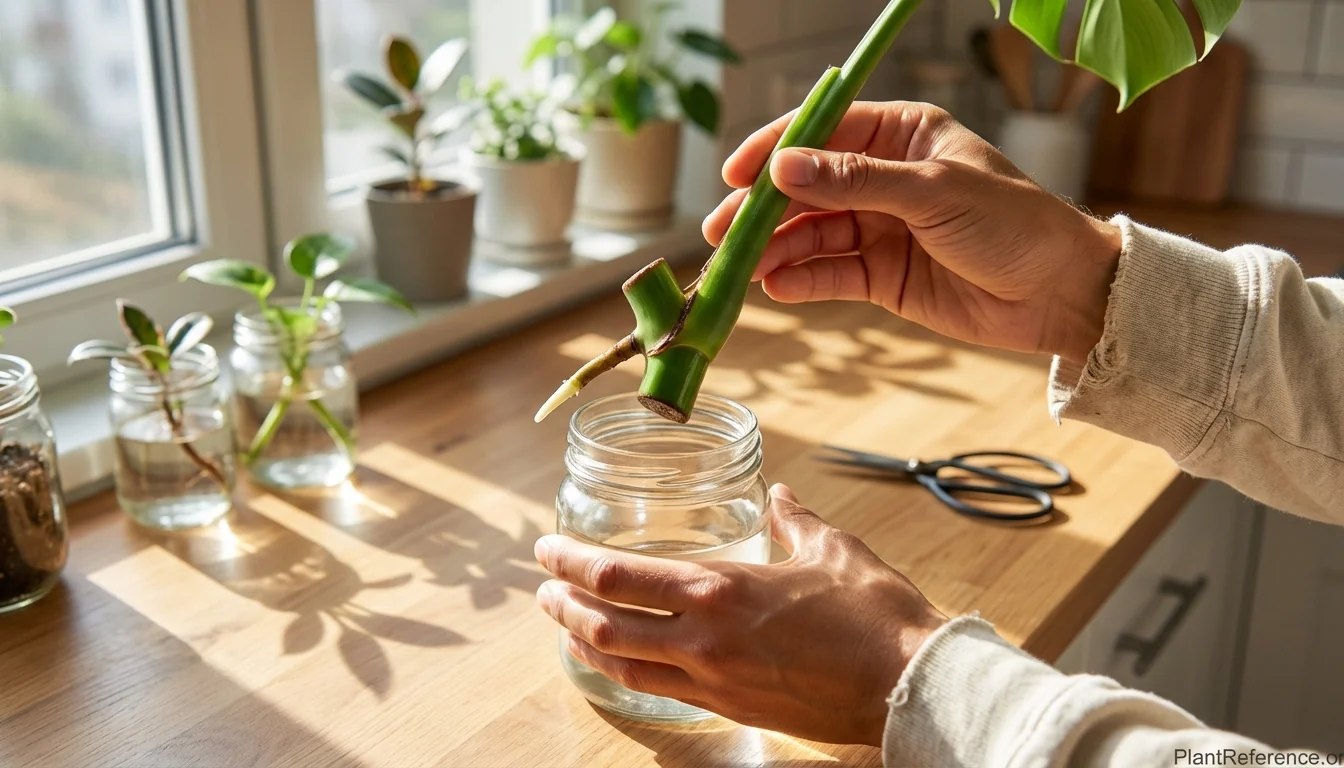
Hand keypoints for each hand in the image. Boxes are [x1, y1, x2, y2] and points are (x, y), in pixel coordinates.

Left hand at [533, 484, 946, 745]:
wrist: (908, 682)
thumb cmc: (874, 612)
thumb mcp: (832, 549)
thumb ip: (794, 520)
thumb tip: (780, 496)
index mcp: (719, 588)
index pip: (617, 576)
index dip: (570, 562)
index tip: (546, 550)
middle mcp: (702, 638)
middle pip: (604, 624)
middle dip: (562, 604)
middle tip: (541, 589)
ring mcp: (712, 680)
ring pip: (622, 665)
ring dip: (583, 642)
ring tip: (565, 625)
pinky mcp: (730, 708)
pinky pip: (658, 692)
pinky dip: (624, 672)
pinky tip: (619, 662)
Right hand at [704, 102, 1121, 364]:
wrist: (1060, 293)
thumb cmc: (1014, 223)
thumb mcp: (933, 192)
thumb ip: (855, 181)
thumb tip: (784, 167)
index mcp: (901, 135)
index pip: (823, 132)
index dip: (775, 151)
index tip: (736, 175)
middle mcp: (883, 178)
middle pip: (806, 188)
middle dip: (762, 210)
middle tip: (721, 233)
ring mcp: (880, 229)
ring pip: (811, 235)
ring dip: (775, 251)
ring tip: (742, 269)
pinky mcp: (882, 276)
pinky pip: (830, 274)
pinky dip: (802, 281)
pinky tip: (777, 287)